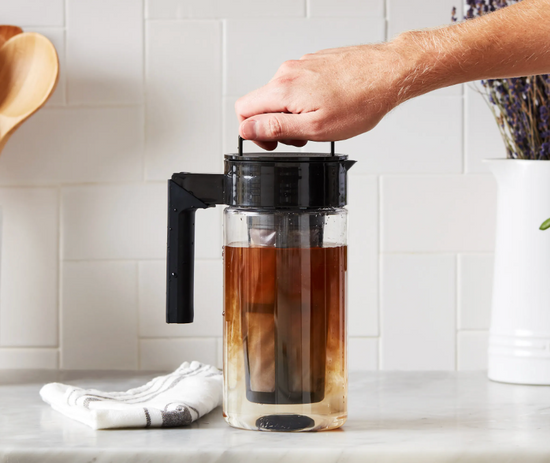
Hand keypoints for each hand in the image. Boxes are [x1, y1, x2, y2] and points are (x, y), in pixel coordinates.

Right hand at [235, 42, 414, 150]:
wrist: (389, 74)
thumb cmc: (360, 101)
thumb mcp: (314, 128)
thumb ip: (275, 128)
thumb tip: (247, 128)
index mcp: (283, 88)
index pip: (243, 110)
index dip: (253, 132)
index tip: (272, 142)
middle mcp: (288, 72)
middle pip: (262, 104)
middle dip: (276, 125)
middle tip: (301, 136)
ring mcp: (302, 65)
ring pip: (281, 96)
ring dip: (293, 114)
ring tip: (318, 121)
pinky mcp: (314, 63)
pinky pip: (298, 86)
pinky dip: (305, 101)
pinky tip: (327, 107)